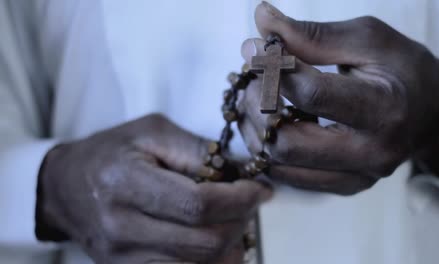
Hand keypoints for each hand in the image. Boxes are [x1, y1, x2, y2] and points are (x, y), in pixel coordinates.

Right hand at [36, 114, 270, 263]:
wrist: (64, 187)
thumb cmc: (111, 152)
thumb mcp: (152, 132)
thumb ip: (196, 150)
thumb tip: (240, 172)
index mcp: (126, 185)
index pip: (198, 206)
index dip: (239, 201)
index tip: (260, 190)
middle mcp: (122, 229)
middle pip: (203, 243)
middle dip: (241, 223)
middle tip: (251, 203)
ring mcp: (123, 258)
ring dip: (230, 245)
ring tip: (234, 219)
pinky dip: (209, 261)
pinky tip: (215, 239)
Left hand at [238, 2, 438, 194]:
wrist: (431, 111)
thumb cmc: (402, 69)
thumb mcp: (367, 39)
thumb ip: (312, 34)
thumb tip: (262, 19)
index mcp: (384, 108)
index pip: (312, 95)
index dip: (273, 70)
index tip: (253, 50)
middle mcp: (371, 152)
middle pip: (288, 142)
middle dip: (257, 107)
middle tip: (250, 79)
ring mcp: (357, 177)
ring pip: (280, 164)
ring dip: (254, 128)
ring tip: (255, 97)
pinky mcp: (344, 186)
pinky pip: (287, 176)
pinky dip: (266, 148)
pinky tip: (268, 121)